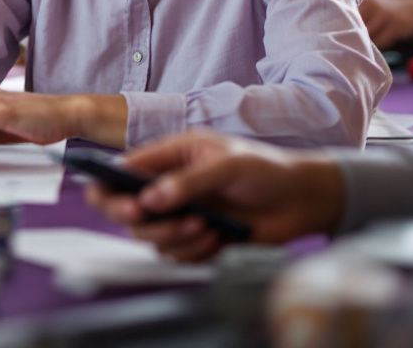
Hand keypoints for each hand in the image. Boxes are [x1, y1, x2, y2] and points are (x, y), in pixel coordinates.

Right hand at [85, 131, 343, 261]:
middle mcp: (166, 187)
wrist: (302, 200)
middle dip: (142, 220)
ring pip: (149, 236)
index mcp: (168, 157)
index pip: (120, 171)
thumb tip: (151, 198)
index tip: (130, 206)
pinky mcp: (194, 240)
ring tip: (206, 226)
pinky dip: (193, 250)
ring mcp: (179, 215)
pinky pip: (175, 255)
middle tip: (166, 219)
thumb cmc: (266, 169)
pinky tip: (217, 237)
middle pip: (125, 211)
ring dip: (175, 236)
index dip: (110, 189)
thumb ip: (187, 181)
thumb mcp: (227, 164)